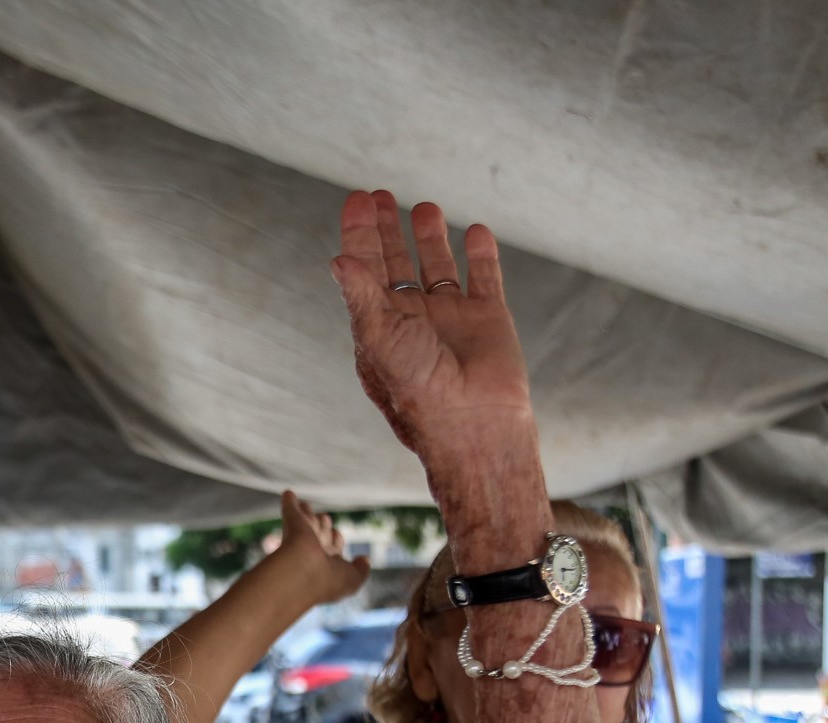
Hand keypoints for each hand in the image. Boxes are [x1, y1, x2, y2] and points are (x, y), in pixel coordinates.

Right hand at [275, 491, 369, 604]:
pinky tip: (289, 494)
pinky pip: (292, 509)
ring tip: (305, 505)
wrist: (301, 574)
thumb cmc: (327, 580)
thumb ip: (361, 570)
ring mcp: (300, 538)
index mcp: (325, 565)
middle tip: (324, 519)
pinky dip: (291, 502)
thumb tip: (365, 558)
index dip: (335, 540)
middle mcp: (312, 551)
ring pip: (308, 520)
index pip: (332, 547)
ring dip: (307, 513)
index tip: (336, 536)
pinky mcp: (292, 524)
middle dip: (322, 524)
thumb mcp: (352, 579)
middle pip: (320, 532)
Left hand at [330, 191, 534, 489]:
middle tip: (380, 193)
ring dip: (430, 236)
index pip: (364, 269)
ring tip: (424, 206)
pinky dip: (481, 253)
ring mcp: (451, 317)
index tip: (358, 198)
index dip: (359, 234)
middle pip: (396, 262)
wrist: (474, 424)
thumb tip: (338, 258)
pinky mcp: (488, 318)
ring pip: (438, 265)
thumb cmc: (418, 389)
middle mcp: (413, 318)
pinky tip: (476, 230)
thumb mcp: (380, 339)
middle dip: (386, 229)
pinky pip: (485, 277)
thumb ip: (361, 296)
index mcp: (380, 325)